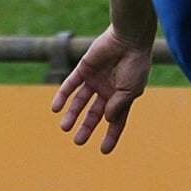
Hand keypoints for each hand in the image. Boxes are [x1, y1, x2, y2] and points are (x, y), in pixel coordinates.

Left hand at [51, 27, 153, 152]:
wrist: (128, 39)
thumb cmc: (135, 65)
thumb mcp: (130, 90)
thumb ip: (117, 105)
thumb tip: (105, 119)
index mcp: (123, 97)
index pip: (116, 120)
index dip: (111, 135)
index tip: (104, 151)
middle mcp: (108, 90)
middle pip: (95, 113)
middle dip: (87, 127)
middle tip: (78, 141)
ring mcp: (95, 79)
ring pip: (80, 101)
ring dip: (72, 114)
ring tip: (64, 127)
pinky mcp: (84, 69)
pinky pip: (70, 84)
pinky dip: (62, 96)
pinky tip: (55, 108)